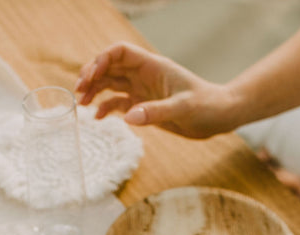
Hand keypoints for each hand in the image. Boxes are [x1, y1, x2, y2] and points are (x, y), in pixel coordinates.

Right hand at [75, 43, 241, 138]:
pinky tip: (98, 118)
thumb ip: (155, 112)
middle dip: (91, 75)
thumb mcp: (183, 108)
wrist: (220, 117)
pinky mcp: (144, 106)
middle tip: (79, 92)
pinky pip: (119, 103)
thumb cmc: (207, 106)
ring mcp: (142, 90)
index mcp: (152, 66)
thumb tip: (128, 117)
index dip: (102, 60)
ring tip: (82, 104)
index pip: (120, 52)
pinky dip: (106, 108)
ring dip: (94, 91)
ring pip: (111, 84)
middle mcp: (144, 75)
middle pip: (109, 67)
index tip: (90, 76)